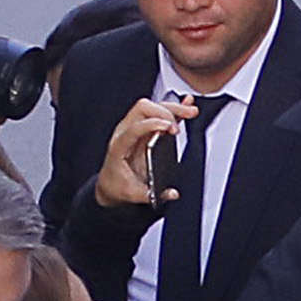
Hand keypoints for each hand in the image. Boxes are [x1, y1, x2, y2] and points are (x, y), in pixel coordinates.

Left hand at [96, 95, 191, 211]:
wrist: (110, 183)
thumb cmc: (117, 185)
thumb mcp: (132, 194)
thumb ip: (150, 194)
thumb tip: (171, 193)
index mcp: (119, 146)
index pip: (135, 127)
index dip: (152, 124)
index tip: (169, 128)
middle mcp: (125, 131)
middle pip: (143, 109)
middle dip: (164, 112)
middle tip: (178, 127)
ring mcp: (134, 127)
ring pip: (152, 107)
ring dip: (171, 108)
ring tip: (190, 111)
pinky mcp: (144, 128)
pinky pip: (158, 113)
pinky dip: (173, 109)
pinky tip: (186, 105)